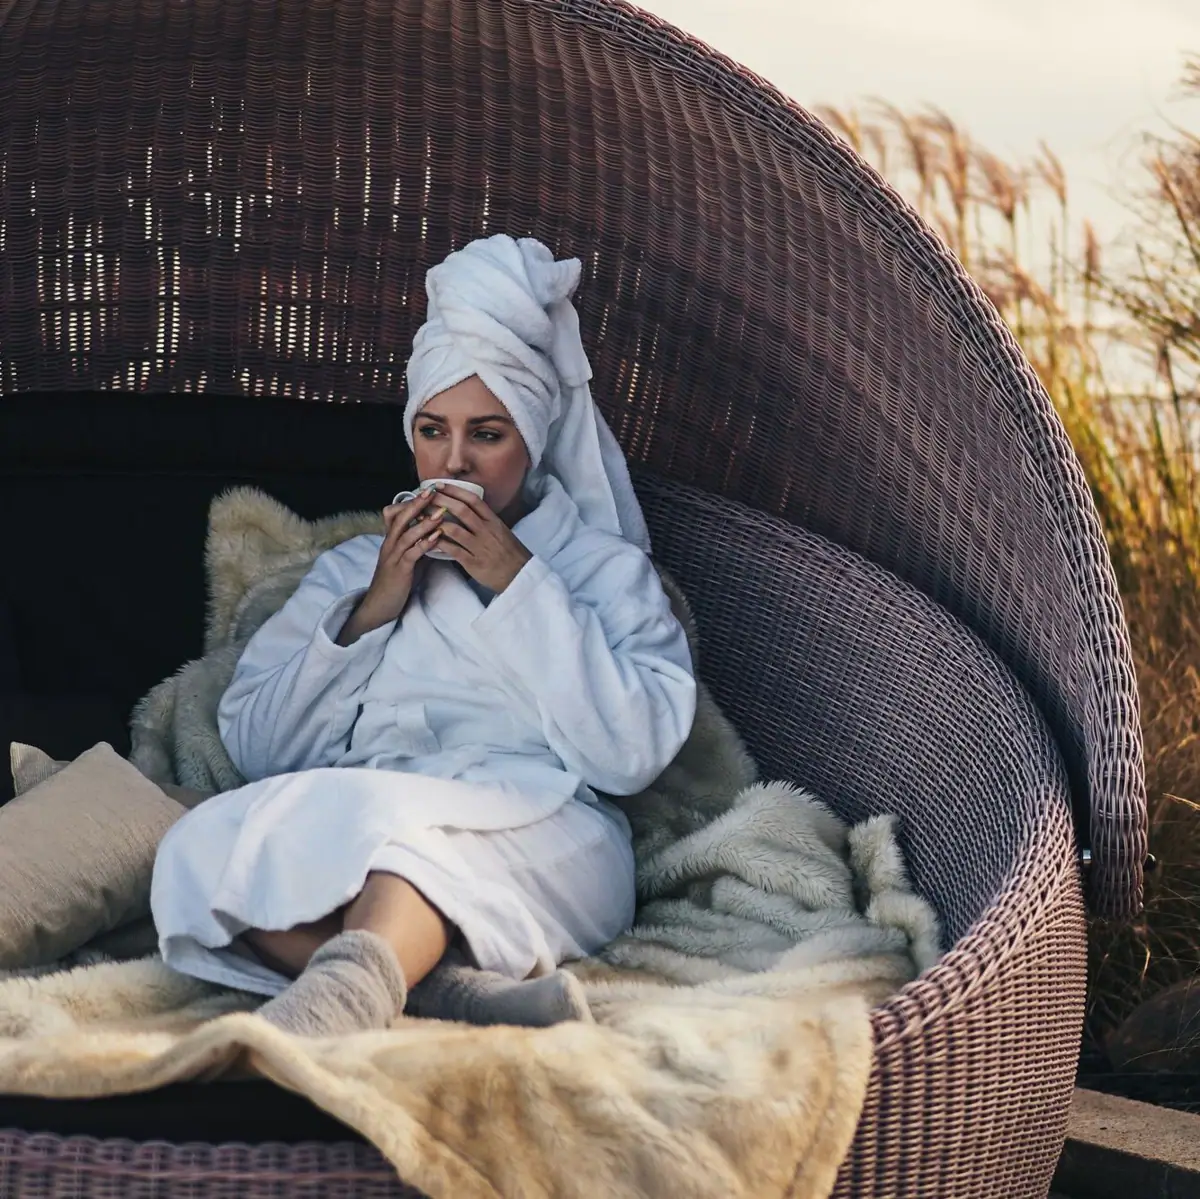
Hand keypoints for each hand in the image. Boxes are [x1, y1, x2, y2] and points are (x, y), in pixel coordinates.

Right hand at [337, 491, 444, 643]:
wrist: (380, 605)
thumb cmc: (396, 582)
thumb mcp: (405, 559)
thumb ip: (415, 545)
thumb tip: (433, 533)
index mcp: (391, 540)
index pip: (394, 514)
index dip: (409, 502)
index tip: (427, 491)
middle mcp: (389, 544)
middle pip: (401, 518)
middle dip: (417, 503)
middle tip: (433, 491)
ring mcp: (393, 556)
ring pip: (407, 533)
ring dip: (425, 522)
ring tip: (441, 512)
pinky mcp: (399, 570)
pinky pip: (412, 553)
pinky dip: (425, 543)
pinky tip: (438, 537)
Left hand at [430, 484, 532, 592]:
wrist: (520, 576)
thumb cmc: (510, 554)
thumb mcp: (502, 531)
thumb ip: (485, 521)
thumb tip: (468, 510)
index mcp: (493, 521)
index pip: (473, 500)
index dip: (454, 490)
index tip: (440, 484)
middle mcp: (486, 531)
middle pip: (461, 510)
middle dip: (441, 500)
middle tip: (424, 496)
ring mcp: (479, 547)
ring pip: (454, 529)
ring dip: (435, 522)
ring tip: (420, 517)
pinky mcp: (473, 562)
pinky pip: (452, 550)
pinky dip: (438, 544)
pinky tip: (427, 540)